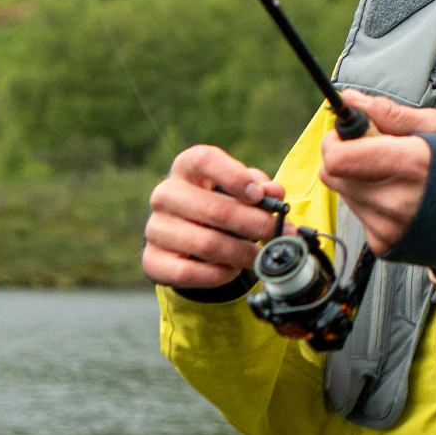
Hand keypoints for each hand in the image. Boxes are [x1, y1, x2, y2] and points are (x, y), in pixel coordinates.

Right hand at [143, 144, 287, 289]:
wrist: (183, 235)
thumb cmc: (218, 203)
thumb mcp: (239, 188)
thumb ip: (259, 186)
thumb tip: (274, 193)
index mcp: (186, 167)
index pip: (205, 160)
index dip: (234, 177)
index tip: (259, 195)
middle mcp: (165, 194)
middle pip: (214, 209)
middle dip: (256, 225)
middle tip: (283, 236)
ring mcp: (156, 228)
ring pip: (206, 244)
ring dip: (242, 254)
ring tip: (263, 257)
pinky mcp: (153, 260)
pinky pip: (188, 272)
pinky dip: (218, 274)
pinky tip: (234, 271)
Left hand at [319, 89, 435, 254]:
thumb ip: (390, 113)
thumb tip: (352, 99)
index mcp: (408, 164)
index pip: (338, 157)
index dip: (337, 139)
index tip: (352, 131)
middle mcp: (394, 201)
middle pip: (332, 175)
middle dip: (345, 156)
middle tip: (373, 150)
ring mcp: (387, 227)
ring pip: (344, 194)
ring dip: (359, 180)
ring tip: (396, 177)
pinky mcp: (384, 245)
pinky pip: (359, 215)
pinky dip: (372, 203)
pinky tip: (402, 199)